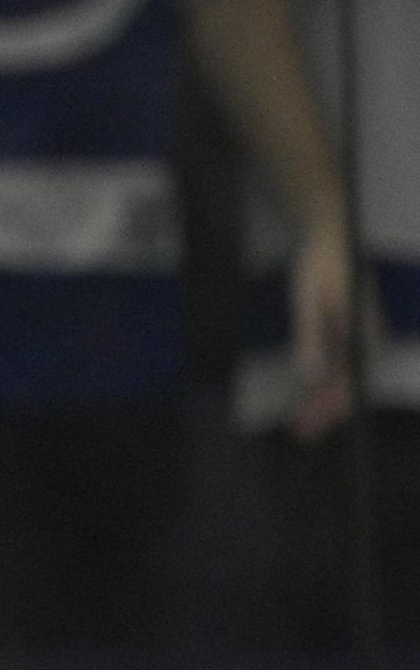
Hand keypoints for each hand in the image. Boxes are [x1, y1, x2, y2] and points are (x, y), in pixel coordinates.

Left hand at [288, 217, 357, 442]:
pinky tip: (310, 394)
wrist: (332, 235)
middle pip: (349, 384)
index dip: (331, 408)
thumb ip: (310, 338)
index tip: (312, 426)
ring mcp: (361, 336)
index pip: (350, 382)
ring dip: (325, 400)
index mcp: (362, 334)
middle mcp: (367, 339)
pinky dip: (325, 382)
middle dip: (326, 411)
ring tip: (303, 423)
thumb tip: (311, 376)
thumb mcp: (309, 301)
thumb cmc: (321, 265)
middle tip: (302, 433)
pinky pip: (341, 364)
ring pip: (345, 377)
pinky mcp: (351, 332)